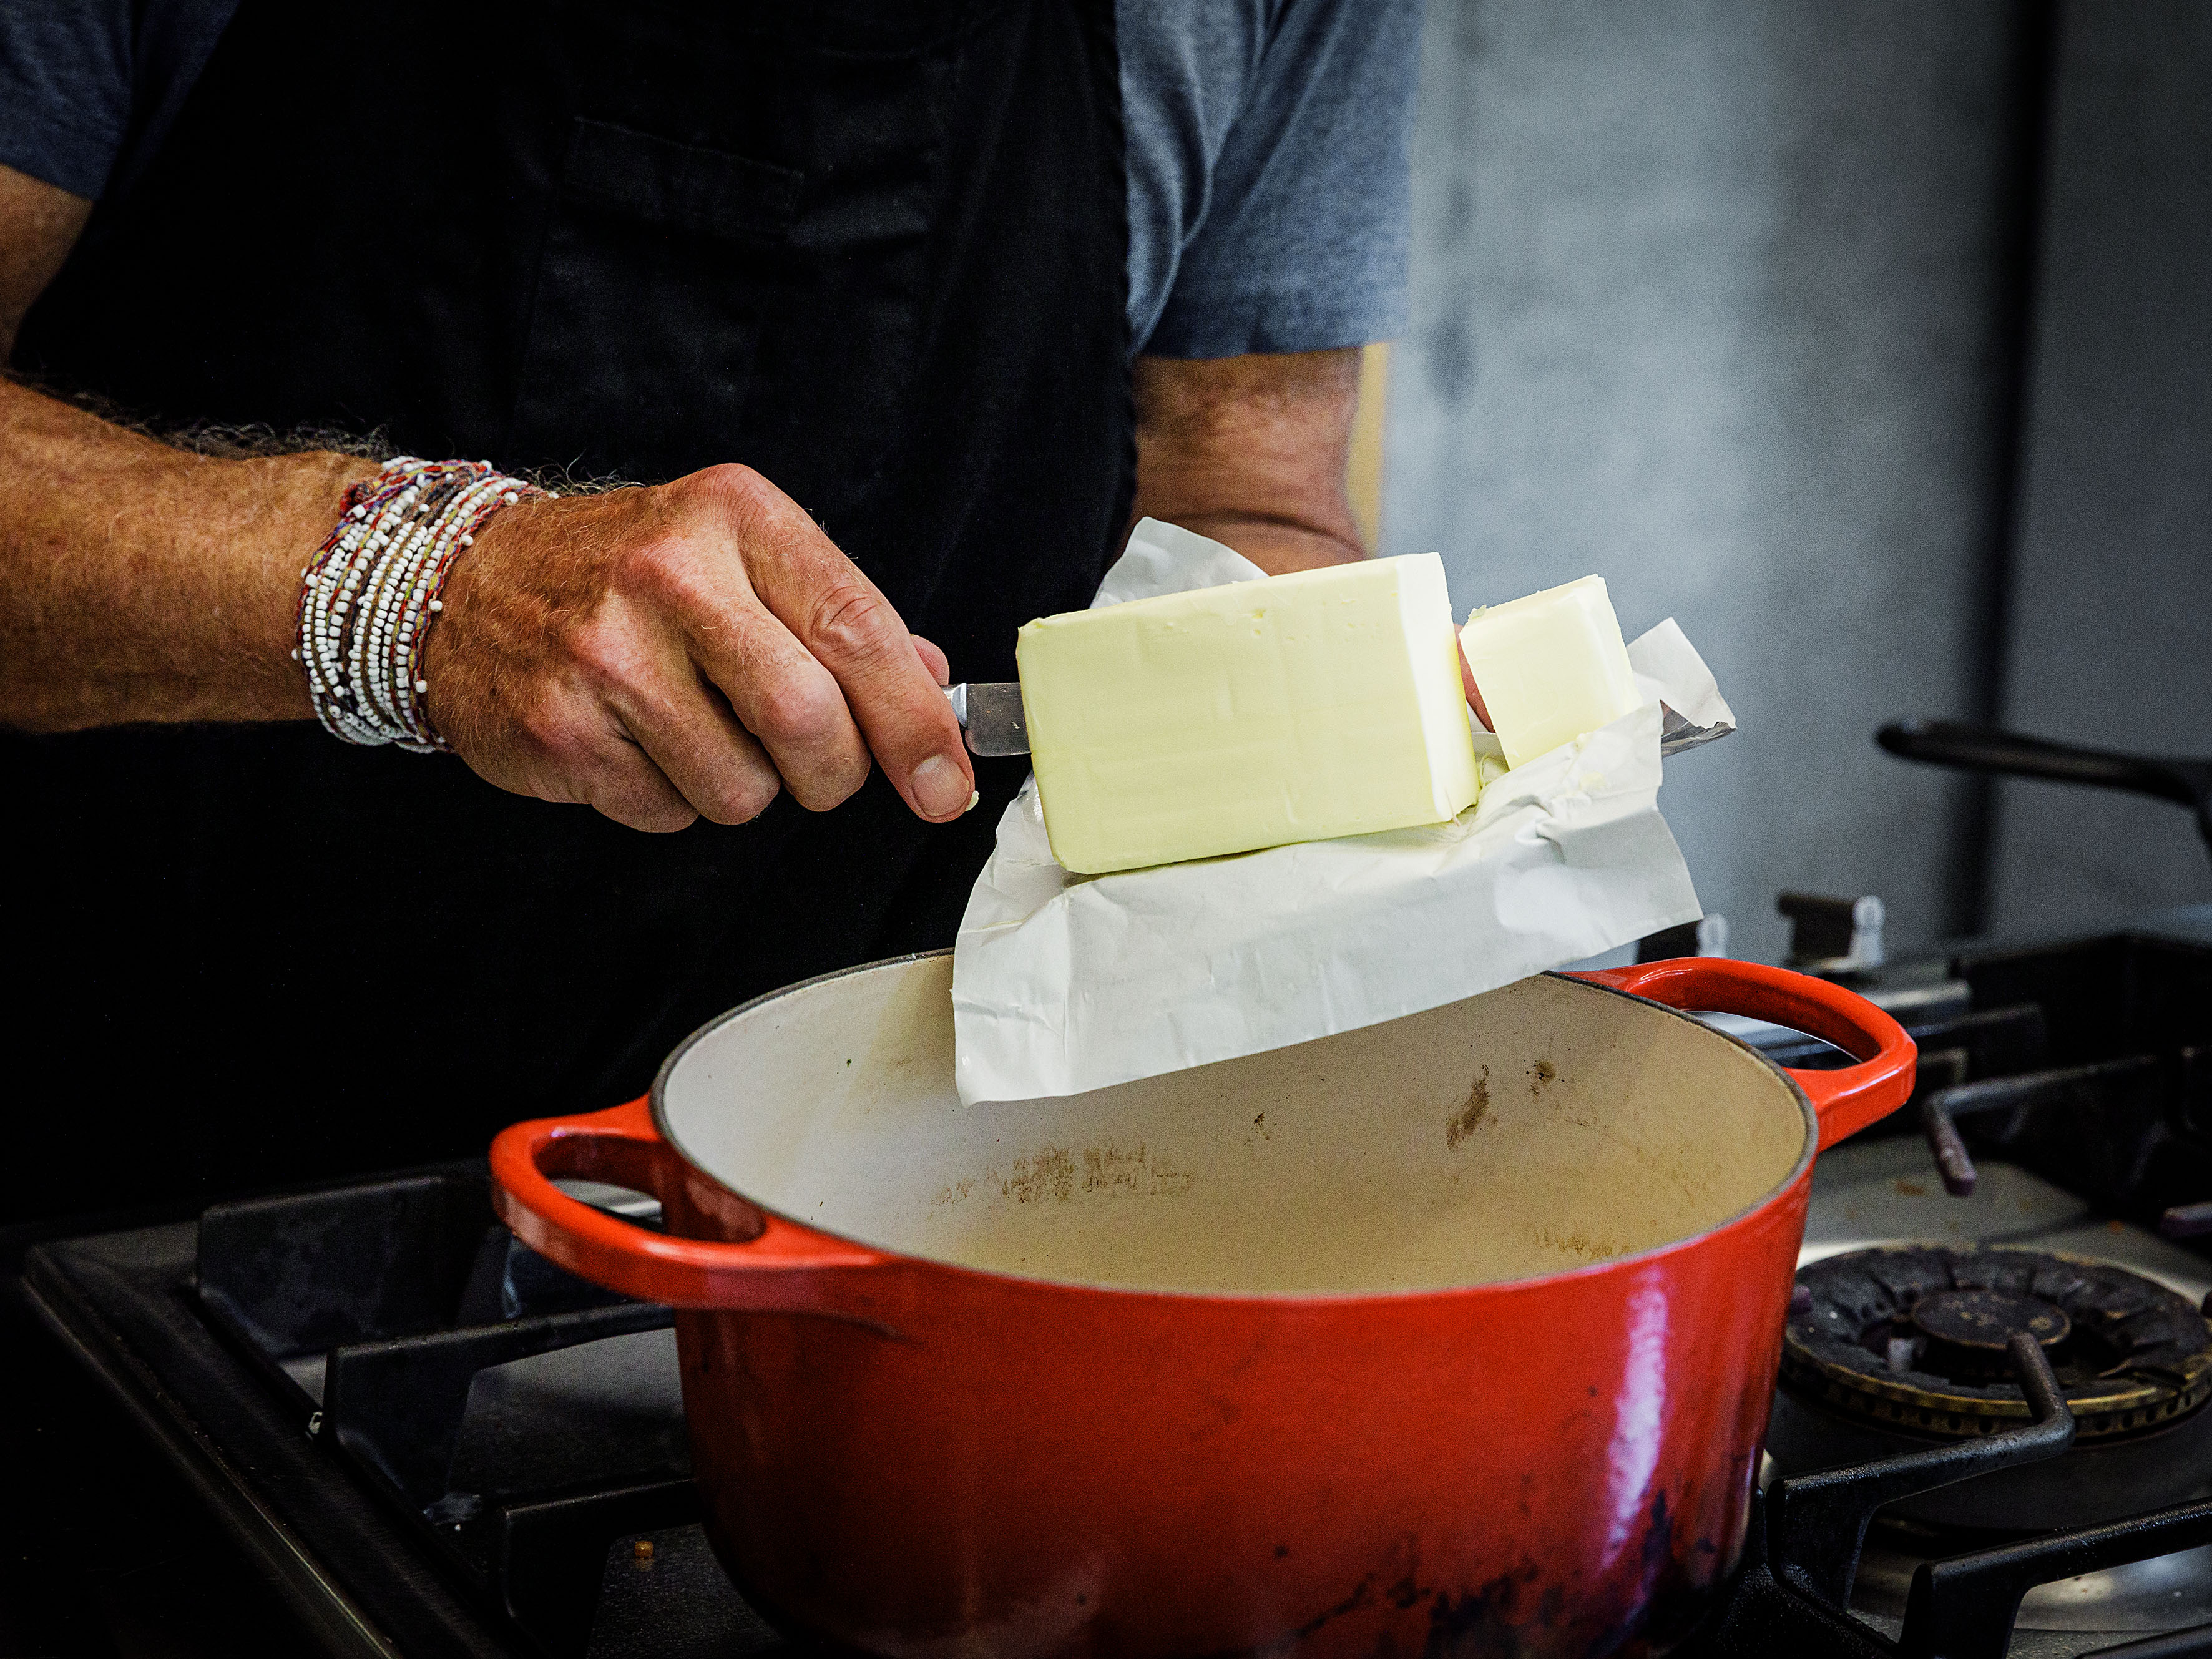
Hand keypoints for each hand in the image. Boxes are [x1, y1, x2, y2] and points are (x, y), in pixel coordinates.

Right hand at [420, 463, 973, 831]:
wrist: (465, 580)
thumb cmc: (624, 570)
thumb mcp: (739, 554)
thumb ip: (838, 617)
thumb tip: (931, 689)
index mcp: (735, 517)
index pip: (856, 629)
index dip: (915, 722)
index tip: (945, 782)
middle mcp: (670, 575)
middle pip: (807, 720)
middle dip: (834, 772)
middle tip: (816, 766)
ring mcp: (606, 653)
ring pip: (742, 787)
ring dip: (744, 787)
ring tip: (697, 729)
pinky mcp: (561, 728)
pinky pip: (670, 812)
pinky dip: (674, 798)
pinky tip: (639, 742)